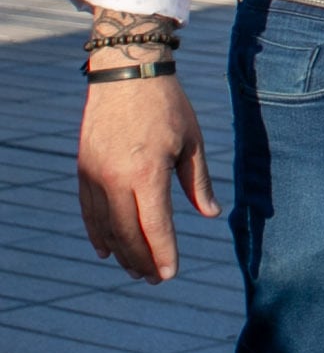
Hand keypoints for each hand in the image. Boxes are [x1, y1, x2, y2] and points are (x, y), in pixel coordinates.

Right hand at [78, 76, 216, 282]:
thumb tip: (211, 214)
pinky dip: (97, 233)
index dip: (164, 253)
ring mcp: (95, 175)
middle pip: (127, 234)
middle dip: (142, 260)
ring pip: (105, 227)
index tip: (170, 274)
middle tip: (155, 279)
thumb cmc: (168, 106)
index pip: (155, 226)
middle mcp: (116, 179)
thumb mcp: (192, 142)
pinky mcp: (83, 170)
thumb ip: (199, 182)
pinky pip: (88, 211)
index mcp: (148, 173)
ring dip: (121, 252)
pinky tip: (107, 251)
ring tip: (136, 270)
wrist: (127, 73)